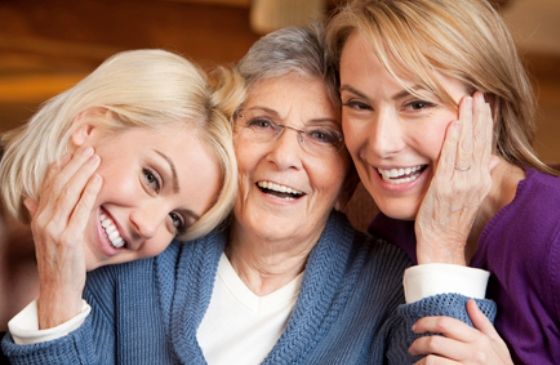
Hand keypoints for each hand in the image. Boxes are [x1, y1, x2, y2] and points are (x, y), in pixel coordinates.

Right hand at [25, 146, 101, 328]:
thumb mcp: (46, 235)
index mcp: (38, 218)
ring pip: (68, 193)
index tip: (72, 152)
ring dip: (83, 173)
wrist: (58, 287)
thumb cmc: (58, 260)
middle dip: (74, 164)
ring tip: (95, 159)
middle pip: (59, 185)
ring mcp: (54, 229)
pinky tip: (98, 180)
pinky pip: (80, 210)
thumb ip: (39, 214)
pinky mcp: (68, 238)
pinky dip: (89, 193)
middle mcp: (43, 221)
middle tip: (88, 149)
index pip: (48, 185)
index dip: (60, 167)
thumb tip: (30, 198)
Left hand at [409, 299, 512, 363]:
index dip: (425, 322)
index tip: (415, 327)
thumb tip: (469, 301)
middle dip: (417, 344)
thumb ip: (482, 323)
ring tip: (417, 363)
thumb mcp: (497, 344)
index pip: (445, 324)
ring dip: (419, 362)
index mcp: (478, 340)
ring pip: (431, 361)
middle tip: (412, 347)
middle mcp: (472, 354)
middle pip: (434, 342)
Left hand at [415, 92, 494, 264]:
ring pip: (468, 147)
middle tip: (479, 93)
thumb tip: (489, 158)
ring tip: (469, 100)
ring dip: (469, 122)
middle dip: (480, 116)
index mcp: (480, 179)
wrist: (442, 243)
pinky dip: (453, 141)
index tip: (486, 104)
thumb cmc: (450, 219)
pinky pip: (450, 160)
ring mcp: (461, 183)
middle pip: (479, 141)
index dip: (486, 123)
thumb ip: (478, 175)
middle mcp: (475, 179)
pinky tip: (455, 125)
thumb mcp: (469, 196)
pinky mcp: (445, 188)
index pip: (485, 145)